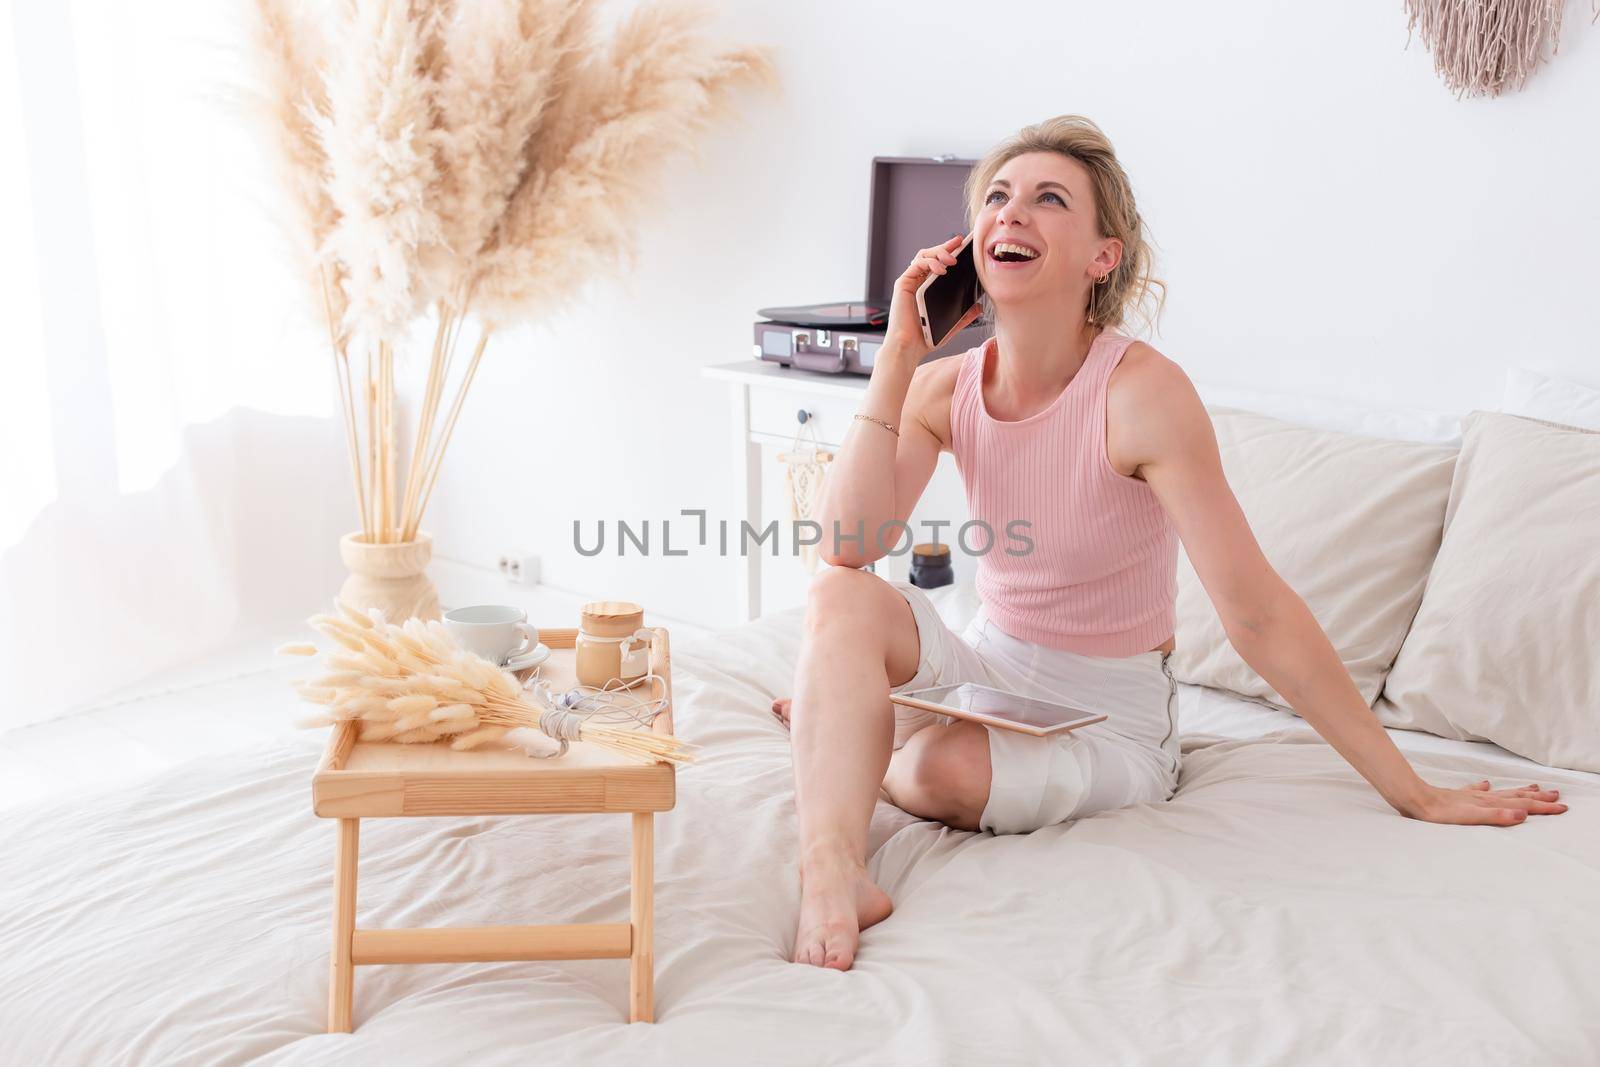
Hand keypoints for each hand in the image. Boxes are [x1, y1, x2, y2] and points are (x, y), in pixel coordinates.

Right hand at [882, 234, 983, 362]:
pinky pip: (916, 265)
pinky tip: (941, 269)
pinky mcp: (903, 284)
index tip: (966, 246)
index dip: (952, 252)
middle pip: (932, 254)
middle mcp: (919, 282)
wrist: (908, 348)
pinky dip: (929, 262)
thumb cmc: (926, 338)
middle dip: (947, 246)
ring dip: (939, 252)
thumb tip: (979, 307)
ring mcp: (910, 282)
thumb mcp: (951, 325)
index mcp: (929, 288)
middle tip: (961, 243)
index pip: (941, 263)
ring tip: (952, 260)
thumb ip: (964, 316)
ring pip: (923, 255)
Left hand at [1402, 778, 1567, 825]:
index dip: (1542, 807)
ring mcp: (1470, 796)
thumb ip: (1496, 816)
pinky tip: (1485, 784)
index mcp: (1489, 803)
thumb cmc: (1440, 812)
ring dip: (1519, 791)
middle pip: (1515, 796)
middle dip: (1537, 798)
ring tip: (1534, 786)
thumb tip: (1523, 815)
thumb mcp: (1471, 818)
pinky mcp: (1457, 797)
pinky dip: (1484, 788)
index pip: (1522, 805)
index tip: (1563, 807)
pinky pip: (1476, 791)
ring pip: (1501, 793)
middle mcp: (1483, 798)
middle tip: (1557, 796)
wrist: (1413, 799)